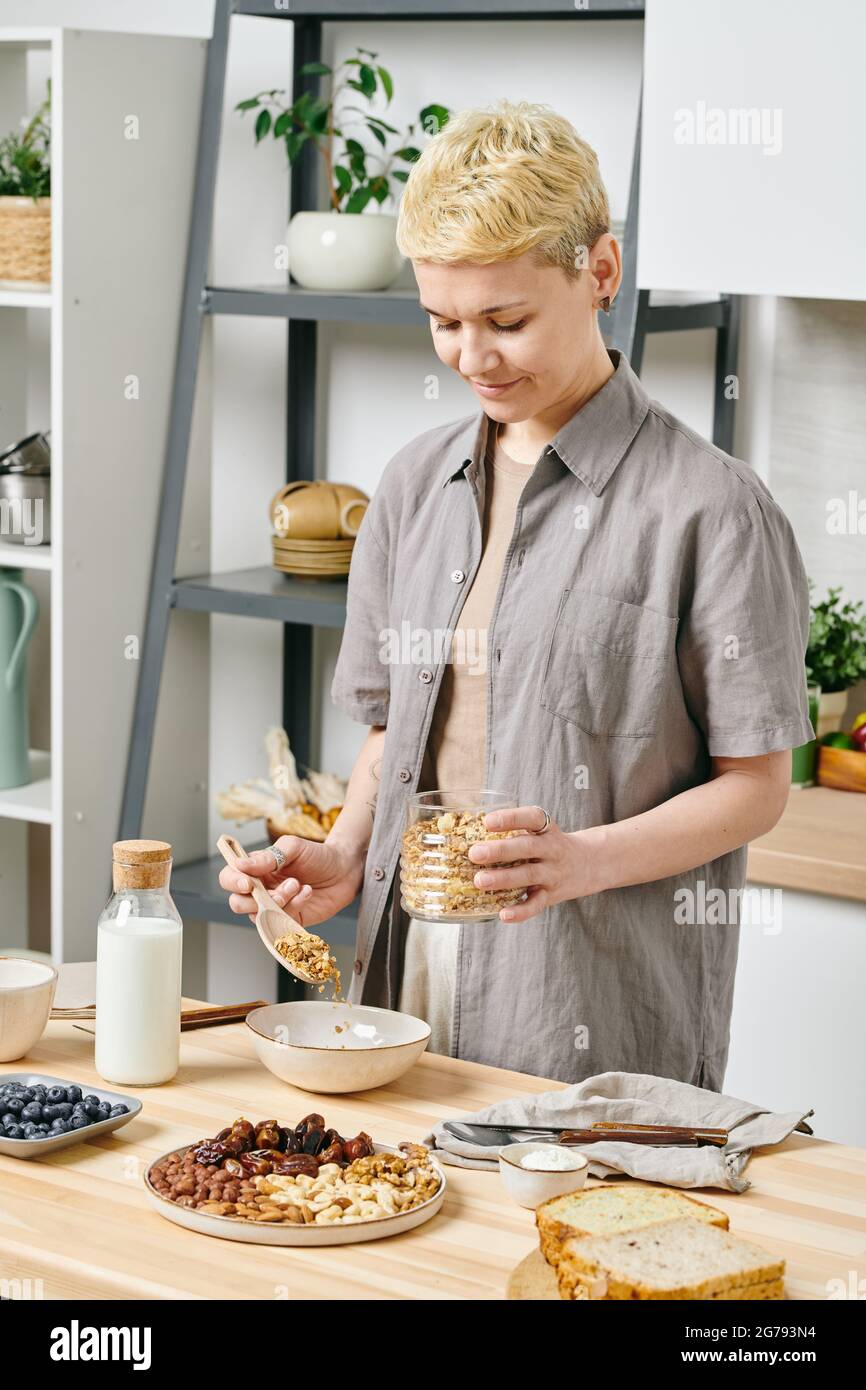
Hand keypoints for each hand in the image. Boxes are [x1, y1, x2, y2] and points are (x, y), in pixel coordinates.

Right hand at [218, 835, 363, 926]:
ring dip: (278, 901)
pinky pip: (281, 922)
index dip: (232, 882)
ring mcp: (274, 906)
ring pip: (259, 916)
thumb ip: (268, 857)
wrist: (345, 869)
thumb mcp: (293, 848)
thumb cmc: (317, 855)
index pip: (229, 878)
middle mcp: (261, 889)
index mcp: (256, 870)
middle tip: (279, 888)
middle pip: (237, 903)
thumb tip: (240, 864)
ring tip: (298, 885)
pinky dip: (294, 906)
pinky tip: (307, 893)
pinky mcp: (290, 919)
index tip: (247, 882)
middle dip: (255, 899)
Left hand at [467, 804, 595, 922]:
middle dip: (500, 851)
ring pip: (529, 875)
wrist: (589, 864)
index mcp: (547, 829)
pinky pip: (536, 905)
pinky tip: (503, 914)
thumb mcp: (540, 831)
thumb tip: (465, 831)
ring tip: (479, 881)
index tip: (488, 821)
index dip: (511, 818)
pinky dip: (521, 911)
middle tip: (474, 853)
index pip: (533, 818)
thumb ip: (512, 831)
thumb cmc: (549, 845)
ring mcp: (553, 873)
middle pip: (528, 847)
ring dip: (503, 879)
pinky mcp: (551, 895)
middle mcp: (552, 849)